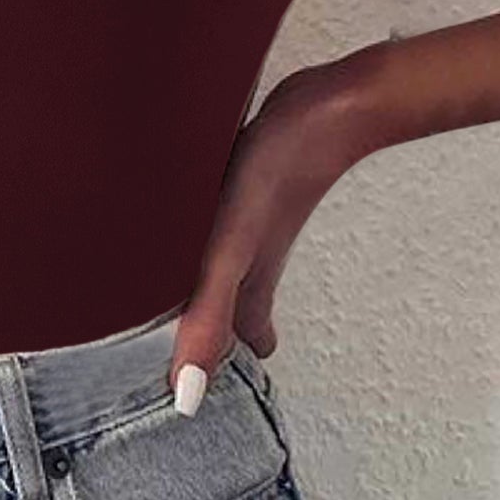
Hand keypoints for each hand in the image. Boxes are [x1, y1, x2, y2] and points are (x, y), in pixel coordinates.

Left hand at [167, 58, 375, 413]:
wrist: (327, 105)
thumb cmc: (280, 172)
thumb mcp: (232, 248)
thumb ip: (209, 312)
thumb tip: (188, 392)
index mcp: (243, 280)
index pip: (223, 340)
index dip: (202, 366)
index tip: (184, 394)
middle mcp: (244, 254)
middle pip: (221, 304)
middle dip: (199, 327)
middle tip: (175, 345)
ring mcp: (245, 218)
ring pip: (217, 262)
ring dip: (197, 280)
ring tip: (171, 291)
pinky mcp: (239, 181)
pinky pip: (215, 220)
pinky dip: (199, 232)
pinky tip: (187, 215)